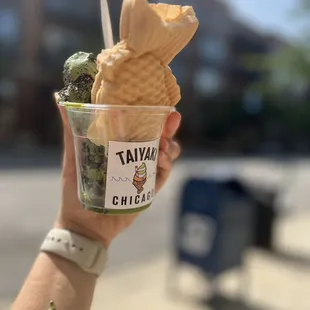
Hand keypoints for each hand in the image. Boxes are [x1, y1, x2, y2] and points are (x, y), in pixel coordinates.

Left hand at [55, 98, 180, 246]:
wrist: (85, 226)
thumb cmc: (75, 193)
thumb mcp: (73, 160)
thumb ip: (70, 132)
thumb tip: (58, 99)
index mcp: (118, 147)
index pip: (139, 126)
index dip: (151, 115)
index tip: (160, 106)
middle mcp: (133, 157)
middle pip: (158, 138)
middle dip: (168, 128)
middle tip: (172, 120)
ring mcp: (142, 173)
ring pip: (166, 154)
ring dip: (170, 147)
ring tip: (164, 146)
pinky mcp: (148, 189)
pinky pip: (163, 174)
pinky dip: (167, 166)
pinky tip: (162, 160)